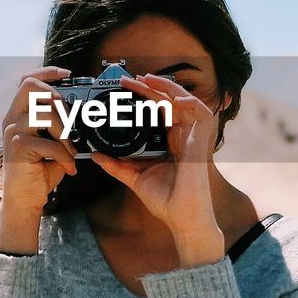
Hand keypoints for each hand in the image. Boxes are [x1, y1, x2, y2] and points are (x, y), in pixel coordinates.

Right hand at [0, 66, 77, 253]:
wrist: (26, 198)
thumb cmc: (41, 169)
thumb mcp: (53, 141)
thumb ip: (61, 124)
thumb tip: (85, 111)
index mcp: (20, 113)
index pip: (27, 79)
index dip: (47, 72)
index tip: (68, 74)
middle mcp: (12, 118)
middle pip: (30, 86)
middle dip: (56, 98)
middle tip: (70, 120)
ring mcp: (12, 132)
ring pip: (44, 115)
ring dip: (66, 133)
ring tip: (73, 150)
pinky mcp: (17, 148)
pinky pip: (48, 144)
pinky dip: (64, 156)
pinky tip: (69, 167)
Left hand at [89, 73, 223, 265]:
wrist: (181, 218)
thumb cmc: (166, 201)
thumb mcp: (135, 177)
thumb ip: (117, 165)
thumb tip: (96, 155)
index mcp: (170, 141)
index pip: (158, 111)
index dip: (144, 96)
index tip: (125, 88)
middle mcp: (182, 136)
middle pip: (169, 102)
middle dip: (150, 88)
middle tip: (128, 80)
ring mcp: (193, 137)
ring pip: (184, 101)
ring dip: (167, 88)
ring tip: (147, 80)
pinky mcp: (201, 141)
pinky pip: (201, 113)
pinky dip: (188, 101)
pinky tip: (172, 97)